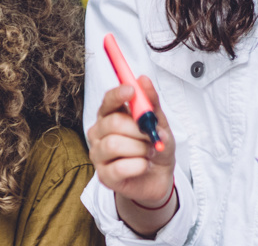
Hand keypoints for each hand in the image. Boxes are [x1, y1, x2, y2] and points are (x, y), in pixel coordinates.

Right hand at [88, 76, 175, 204]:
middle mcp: (99, 133)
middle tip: (151, 136)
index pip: (108, 101)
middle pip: (112, 123)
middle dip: (137, 130)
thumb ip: (151, 103)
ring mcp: (98, 154)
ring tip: (149, 153)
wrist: (158, 178)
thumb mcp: (159, 124)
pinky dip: (139, 166)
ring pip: (114, 145)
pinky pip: (120, 167)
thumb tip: (143, 80)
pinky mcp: (104, 175)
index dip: (118, 94)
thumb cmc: (155, 148)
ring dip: (140, 149)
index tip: (131, 91)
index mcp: (110, 116)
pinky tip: (144, 166)